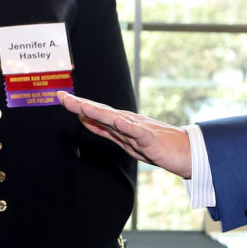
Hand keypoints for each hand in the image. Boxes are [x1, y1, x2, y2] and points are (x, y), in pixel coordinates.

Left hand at [58, 91, 191, 177]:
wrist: (186, 151)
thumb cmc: (156, 145)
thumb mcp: (124, 139)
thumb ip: (104, 129)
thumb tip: (82, 118)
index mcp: (120, 122)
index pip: (95, 111)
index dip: (77, 105)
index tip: (60, 96)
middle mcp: (127, 121)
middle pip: (100, 112)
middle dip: (81, 105)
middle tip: (62, 97)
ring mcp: (139, 129)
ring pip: (116, 120)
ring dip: (99, 112)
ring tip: (83, 106)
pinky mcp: (152, 140)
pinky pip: (139, 133)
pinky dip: (128, 127)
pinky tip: (119, 121)